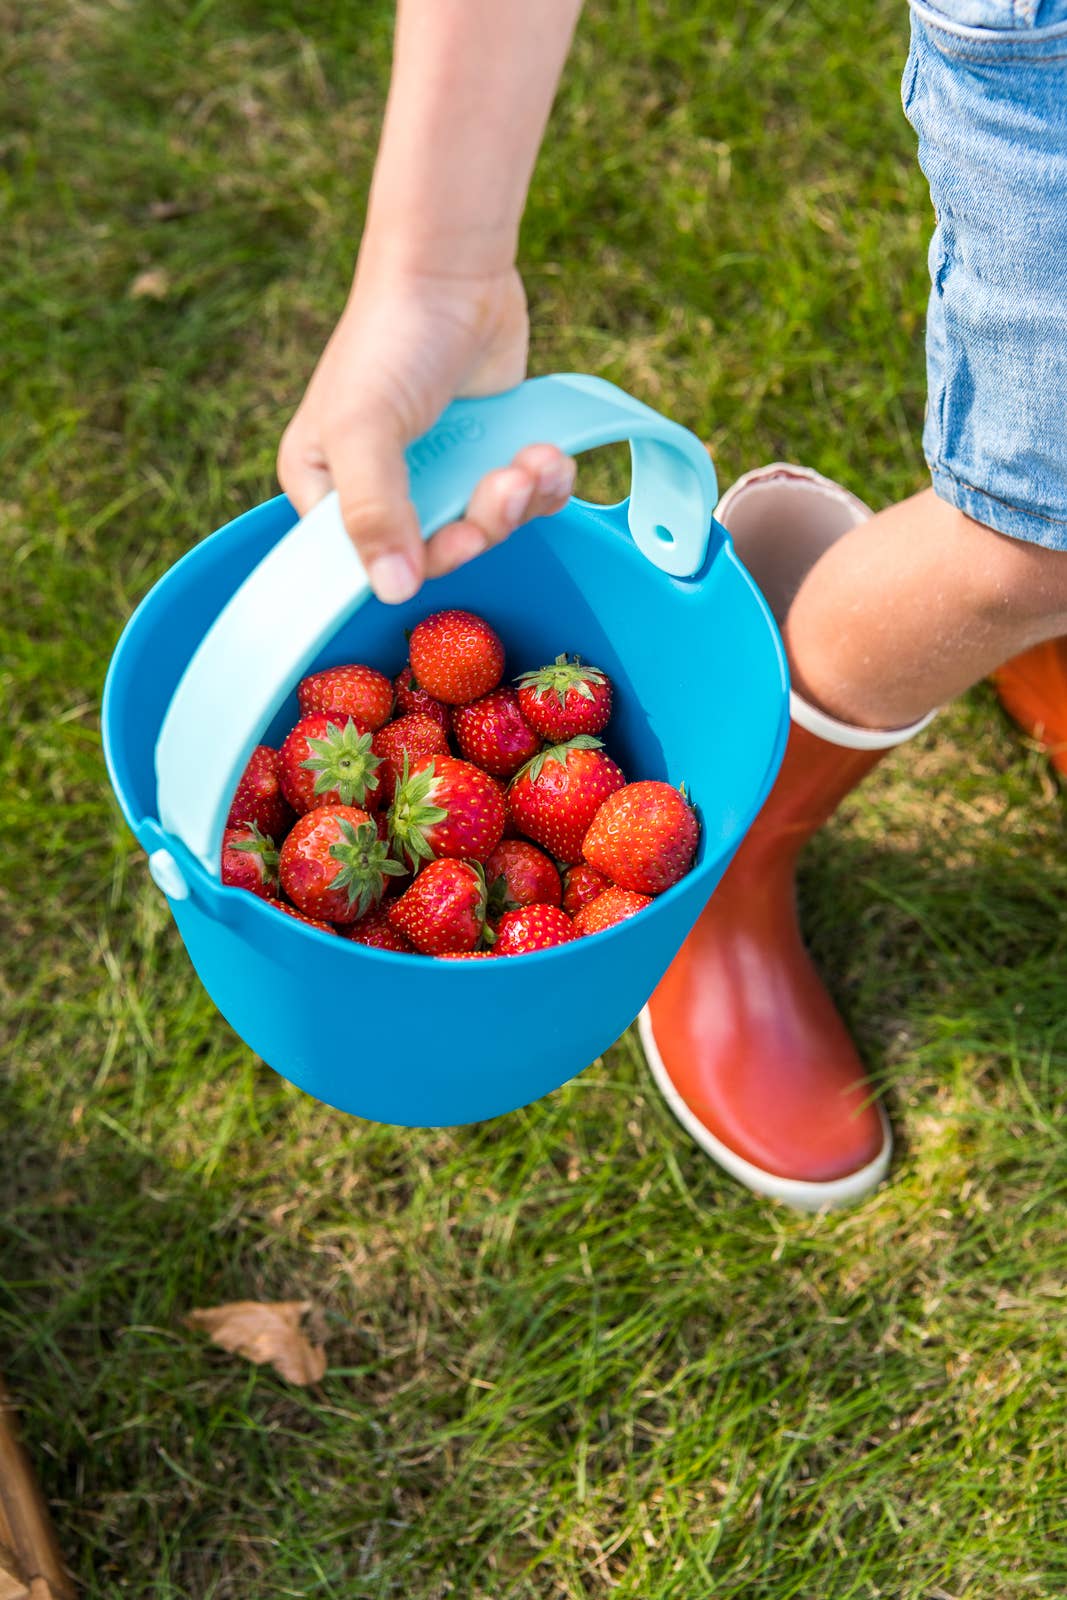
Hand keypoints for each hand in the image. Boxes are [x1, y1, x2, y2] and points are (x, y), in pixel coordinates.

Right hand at [277, 264, 575, 603]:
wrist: (453, 270)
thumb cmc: (390, 339)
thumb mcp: (366, 428)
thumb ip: (374, 511)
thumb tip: (391, 590)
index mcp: (326, 490)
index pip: (367, 565)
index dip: (416, 563)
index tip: (458, 538)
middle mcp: (381, 492)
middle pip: (437, 554)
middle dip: (484, 525)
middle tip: (506, 486)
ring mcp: (440, 476)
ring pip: (487, 529)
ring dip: (520, 503)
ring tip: (534, 460)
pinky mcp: (488, 457)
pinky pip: (523, 503)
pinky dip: (544, 486)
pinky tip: (549, 455)